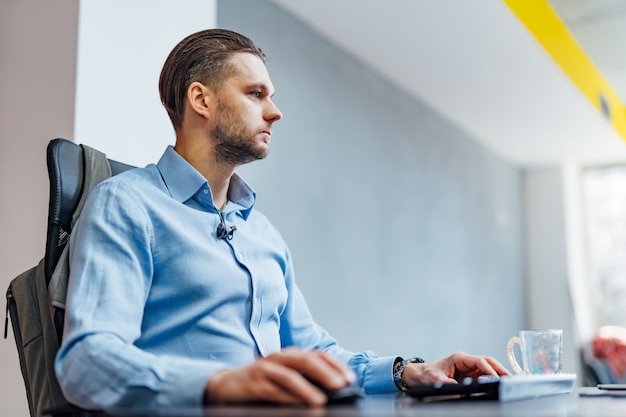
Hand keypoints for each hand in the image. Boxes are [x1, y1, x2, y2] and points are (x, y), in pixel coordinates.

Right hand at [204, 347, 355, 406]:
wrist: (226, 384)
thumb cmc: (261, 383)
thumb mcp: (284, 378)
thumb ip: (305, 381)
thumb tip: (331, 392)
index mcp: (290, 355)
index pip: (318, 354)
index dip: (336, 365)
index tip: (349, 378)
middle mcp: (279, 357)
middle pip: (307, 360)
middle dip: (327, 372)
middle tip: (341, 385)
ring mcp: (266, 368)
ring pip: (291, 375)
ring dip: (308, 388)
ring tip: (322, 401)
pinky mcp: (255, 382)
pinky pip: (274, 389)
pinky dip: (288, 398)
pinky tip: (298, 405)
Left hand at [401, 351, 509, 387]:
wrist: (419, 376)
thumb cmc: (427, 375)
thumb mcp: (436, 381)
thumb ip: (448, 385)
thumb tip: (461, 391)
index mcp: (459, 358)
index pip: (480, 361)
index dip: (489, 370)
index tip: (496, 379)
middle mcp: (466, 361)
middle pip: (488, 363)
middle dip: (500, 370)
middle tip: (511, 379)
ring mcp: (468, 368)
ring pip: (488, 369)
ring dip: (498, 375)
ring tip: (509, 383)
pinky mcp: (468, 375)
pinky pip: (483, 377)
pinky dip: (491, 380)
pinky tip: (498, 386)